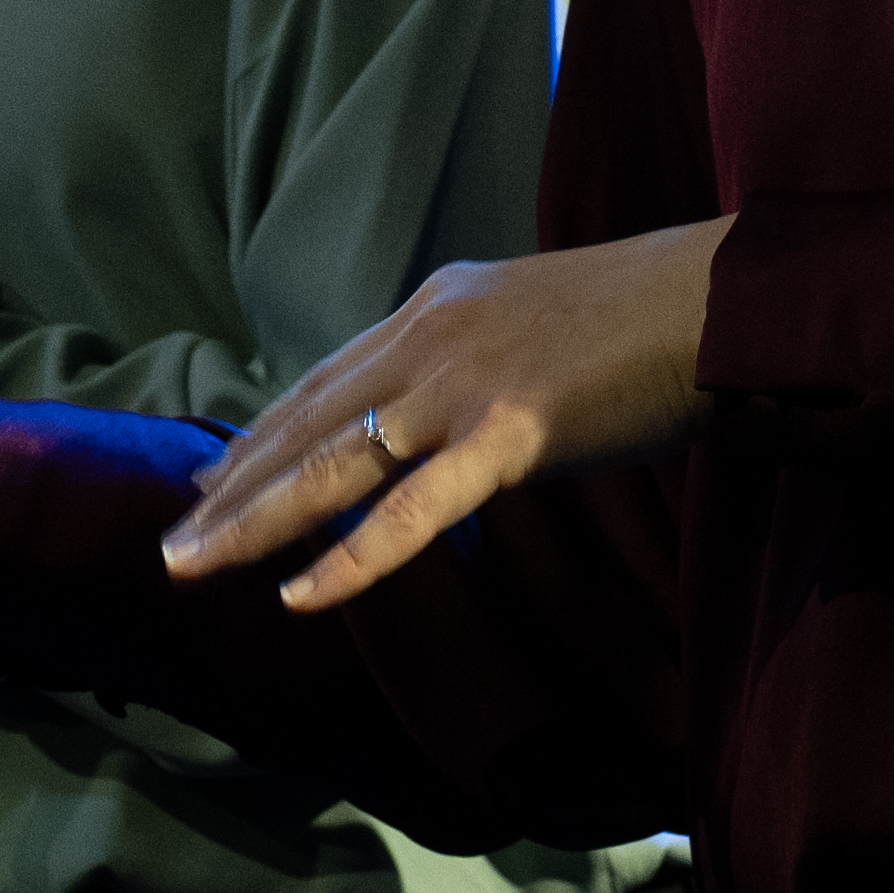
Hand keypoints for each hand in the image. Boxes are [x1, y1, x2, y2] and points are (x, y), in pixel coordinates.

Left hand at [156, 221, 725, 611]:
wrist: (724, 297)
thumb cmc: (648, 319)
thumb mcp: (535, 321)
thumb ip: (477, 358)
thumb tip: (445, 410)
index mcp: (437, 307)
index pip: (326, 379)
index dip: (263, 432)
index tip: (211, 476)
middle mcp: (432, 336)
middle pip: (308, 423)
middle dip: (232, 486)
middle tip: (170, 539)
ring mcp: (467, 384)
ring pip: (334, 465)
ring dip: (254, 521)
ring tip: (192, 565)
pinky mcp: (513, 431)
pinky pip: (417, 510)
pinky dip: (354, 557)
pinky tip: (301, 595)